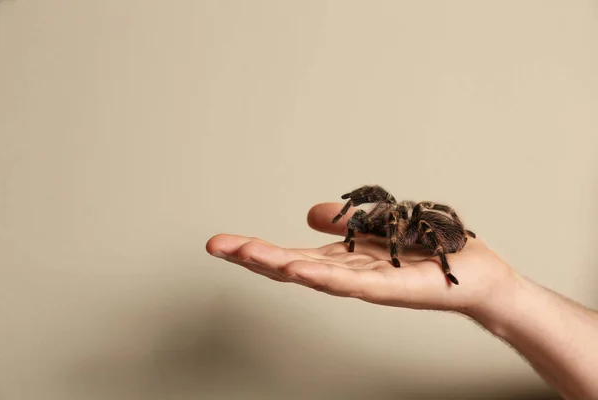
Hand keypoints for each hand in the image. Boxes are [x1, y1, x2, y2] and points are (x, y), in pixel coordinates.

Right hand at [206, 202, 517, 315]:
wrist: (475, 275)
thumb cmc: (428, 250)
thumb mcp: (377, 225)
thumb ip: (344, 221)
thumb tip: (309, 215)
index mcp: (342, 260)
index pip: (290, 254)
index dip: (255, 249)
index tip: (221, 243)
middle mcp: (348, 274)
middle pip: (293, 266)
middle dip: (253, 256)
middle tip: (216, 245)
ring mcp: (368, 284)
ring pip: (316, 276)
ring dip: (279, 265)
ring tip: (246, 254)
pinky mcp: (393, 289)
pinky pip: (354, 283)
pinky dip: (325, 276)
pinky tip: (300, 268)